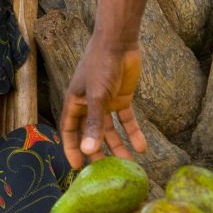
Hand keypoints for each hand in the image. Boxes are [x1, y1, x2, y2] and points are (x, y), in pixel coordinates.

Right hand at [60, 40, 145, 169]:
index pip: (70, 131)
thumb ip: (94, 124)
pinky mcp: (121, 98)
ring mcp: (105, 102)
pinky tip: (142, 147)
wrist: (118, 42)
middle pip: (91, 133)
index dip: (72, 148)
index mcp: (75, 103)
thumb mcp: (98, 97)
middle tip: (105, 169)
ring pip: (110, 130)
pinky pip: (126, 120)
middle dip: (97, 151)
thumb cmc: (101, 66)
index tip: (77, 167)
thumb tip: (89, 150)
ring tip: (128, 163)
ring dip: (118, 145)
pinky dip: (133, 132)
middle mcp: (88, 104)